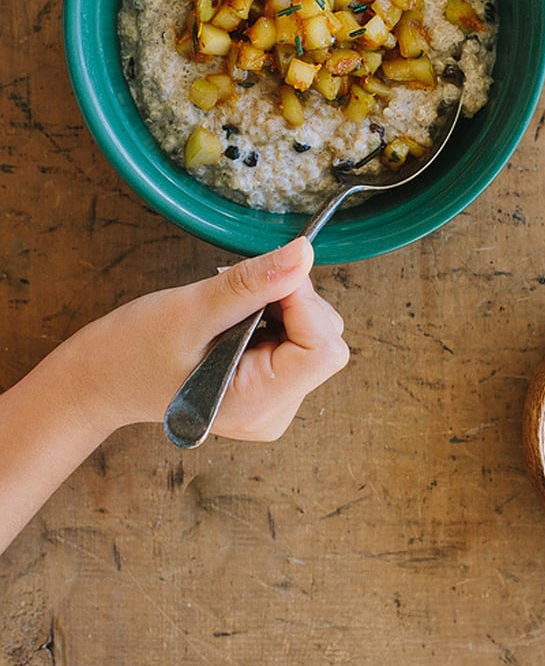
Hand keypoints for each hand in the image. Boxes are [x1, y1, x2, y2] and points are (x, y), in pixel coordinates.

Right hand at [50, 237, 348, 442]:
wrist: (101, 381)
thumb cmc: (133, 352)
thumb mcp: (191, 311)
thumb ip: (251, 284)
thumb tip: (303, 253)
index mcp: (257, 404)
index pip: (323, 350)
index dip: (303, 303)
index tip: (267, 277)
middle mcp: (273, 412)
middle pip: (322, 340)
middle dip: (290, 303)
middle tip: (237, 293)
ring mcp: (273, 403)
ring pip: (312, 336)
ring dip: (279, 307)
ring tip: (227, 309)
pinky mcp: (269, 388)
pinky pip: (294, 339)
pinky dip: (271, 316)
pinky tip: (233, 319)